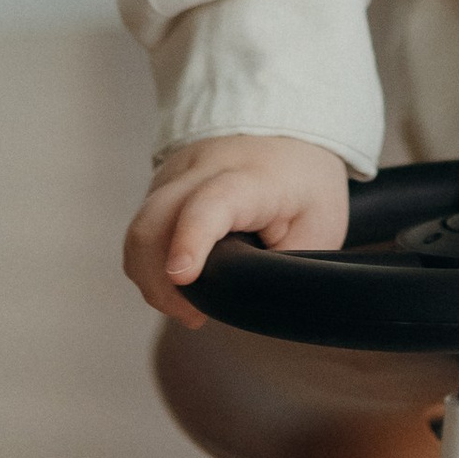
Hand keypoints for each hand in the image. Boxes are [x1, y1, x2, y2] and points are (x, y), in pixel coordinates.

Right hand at [123, 134, 351, 324]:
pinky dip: (150, 266)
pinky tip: (178, 284)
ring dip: (151, 279)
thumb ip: (280, 269)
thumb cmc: (305, 189)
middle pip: (155, 222)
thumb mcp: (318, 230)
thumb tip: (245, 306)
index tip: (183, 276)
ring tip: (186, 307)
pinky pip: (142, 232)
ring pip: (140, 231)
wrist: (287, 141)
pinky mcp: (160, 189)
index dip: (191, 238)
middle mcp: (204, 168)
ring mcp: (175, 176)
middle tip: (192, 316)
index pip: (210, 203)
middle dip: (159, 282)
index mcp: (254, 177)